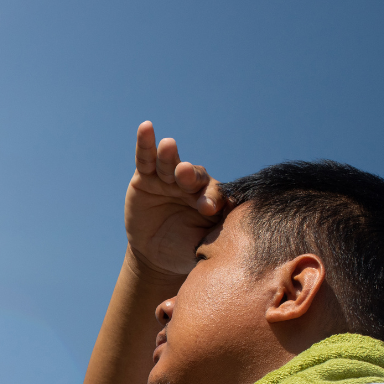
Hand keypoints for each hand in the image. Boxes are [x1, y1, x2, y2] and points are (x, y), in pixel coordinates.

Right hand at [125, 121, 226, 275]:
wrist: (155, 256)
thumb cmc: (184, 250)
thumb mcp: (202, 245)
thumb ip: (217, 235)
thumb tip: (239, 230)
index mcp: (211, 199)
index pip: (215, 194)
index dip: (212, 198)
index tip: (208, 207)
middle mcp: (191, 185)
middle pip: (193, 175)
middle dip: (189, 174)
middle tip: (185, 173)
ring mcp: (168, 179)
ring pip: (170, 163)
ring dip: (169, 155)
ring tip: (168, 146)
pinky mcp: (145, 177)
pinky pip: (146, 159)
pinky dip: (145, 143)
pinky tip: (146, 128)